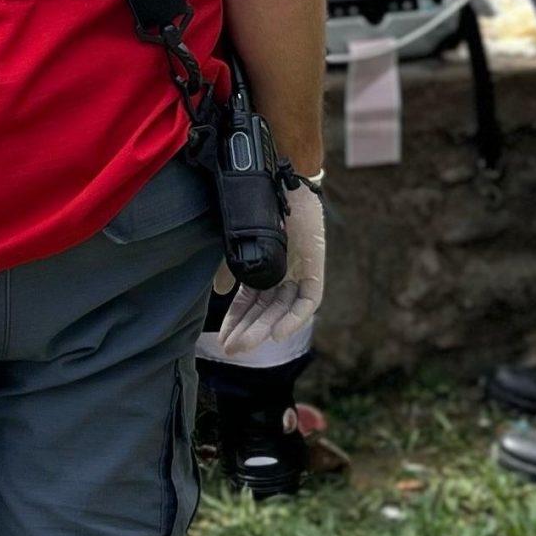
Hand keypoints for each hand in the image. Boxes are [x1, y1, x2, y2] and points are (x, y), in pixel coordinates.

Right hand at [217, 179, 324, 356]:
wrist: (283, 185)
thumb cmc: (261, 210)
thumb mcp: (239, 243)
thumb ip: (231, 269)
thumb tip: (220, 294)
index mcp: (263, 271)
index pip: (249, 304)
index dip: (236, 322)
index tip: (223, 340)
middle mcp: (281, 277)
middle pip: (265, 312)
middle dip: (248, 331)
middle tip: (232, 350)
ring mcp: (298, 275)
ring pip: (283, 311)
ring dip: (265, 329)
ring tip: (247, 344)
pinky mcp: (315, 272)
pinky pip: (307, 303)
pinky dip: (293, 318)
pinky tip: (277, 333)